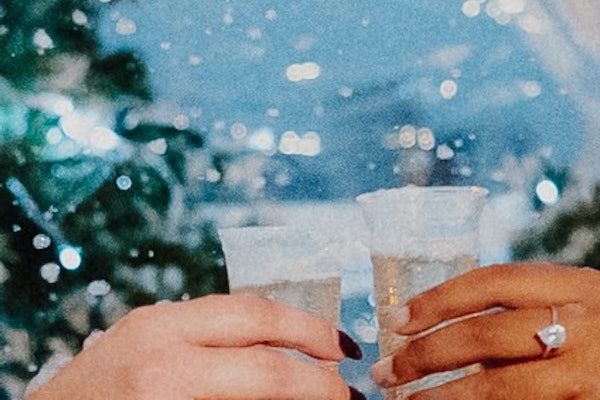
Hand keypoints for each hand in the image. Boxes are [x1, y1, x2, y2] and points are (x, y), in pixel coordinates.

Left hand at [27, 293, 364, 399]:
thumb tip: (299, 391)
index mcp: (167, 382)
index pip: (268, 373)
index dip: (318, 387)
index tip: (348, 398)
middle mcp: (159, 335)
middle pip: (258, 316)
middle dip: (313, 334)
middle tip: (347, 355)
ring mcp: (150, 317)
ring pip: (238, 303)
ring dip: (286, 320)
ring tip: (319, 340)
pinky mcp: (147, 315)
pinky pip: (214, 309)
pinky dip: (252, 321)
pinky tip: (271, 339)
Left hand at [371, 263, 599, 398]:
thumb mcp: (574, 306)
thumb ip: (522, 315)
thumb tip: (444, 335)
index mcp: (575, 287)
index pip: (492, 283)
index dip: (437, 300)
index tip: (396, 319)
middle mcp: (582, 328)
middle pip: (485, 335)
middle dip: (426, 354)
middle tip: (386, 369)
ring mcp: (588, 375)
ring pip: (500, 387)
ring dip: (446, 396)